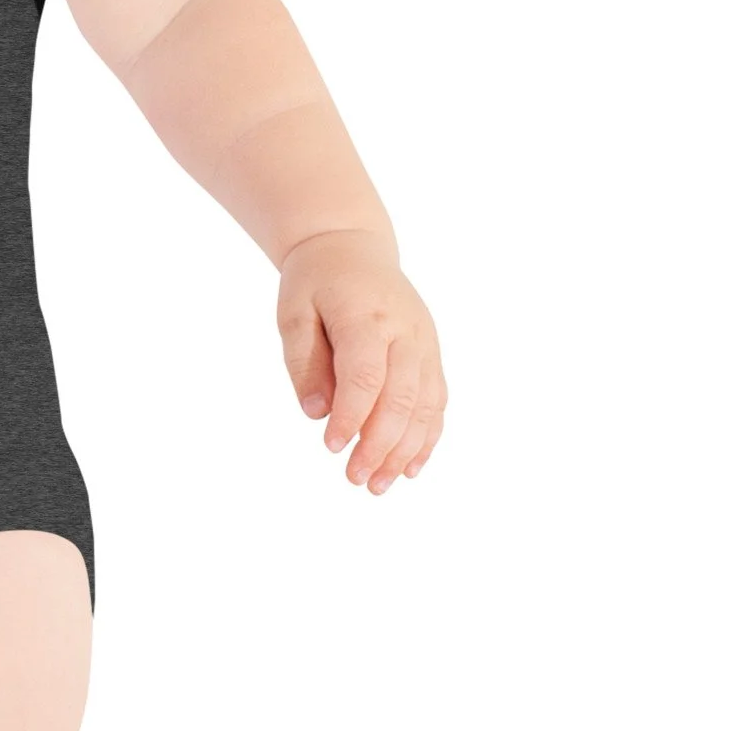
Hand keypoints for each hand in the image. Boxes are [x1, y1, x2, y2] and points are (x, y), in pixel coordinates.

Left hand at [276, 229, 445, 491]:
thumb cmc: (315, 281)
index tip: (331, 447)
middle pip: (401, 397)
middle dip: (380, 445)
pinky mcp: (432, 353)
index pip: (365, 375)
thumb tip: (316, 413)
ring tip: (379, 484)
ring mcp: (425, 343)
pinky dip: (427, 437)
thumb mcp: (293, 311)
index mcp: (367, 316)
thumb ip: (303, 361)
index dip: (352, 416)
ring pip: (425, 405)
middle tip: (355, 479)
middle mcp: (406, 331)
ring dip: (405, 450)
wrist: (351, 246)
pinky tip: (410, 467)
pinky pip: (437, 401)